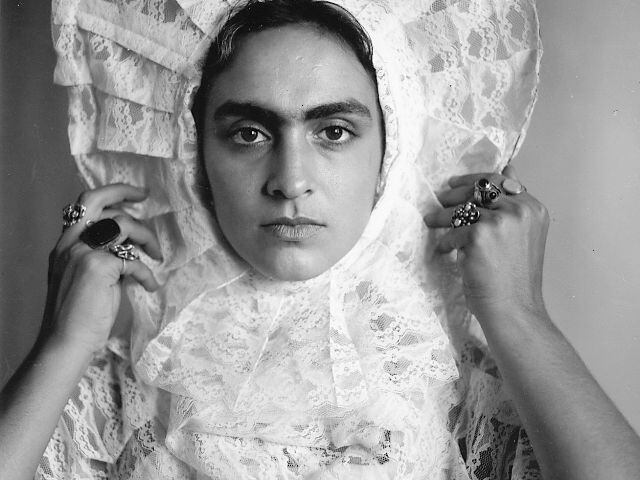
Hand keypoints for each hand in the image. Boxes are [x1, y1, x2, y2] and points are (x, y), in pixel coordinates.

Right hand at [42, 184, 161, 354]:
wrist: (66, 341)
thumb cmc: (79, 314)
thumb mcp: (86, 276)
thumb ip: (101, 256)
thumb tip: (130, 246)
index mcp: (65, 244)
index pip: (84, 204)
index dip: (111, 193)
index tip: (135, 195)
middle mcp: (70, 243)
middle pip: (97, 201)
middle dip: (124, 192)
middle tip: (145, 197)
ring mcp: (82, 253)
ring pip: (122, 224)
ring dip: (146, 236)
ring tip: (156, 255)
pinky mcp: (98, 267)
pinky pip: (133, 261)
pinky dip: (147, 273)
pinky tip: (151, 286)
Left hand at [425, 166, 549, 321]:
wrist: (514, 309)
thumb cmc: (515, 279)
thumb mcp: (523, 236)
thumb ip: (514, 207)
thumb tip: (508, 170)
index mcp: (533, 209)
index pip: (501, 181)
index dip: (476, 180)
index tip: (457, 183)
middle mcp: (520, 210)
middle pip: (480, 188)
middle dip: (457, 191)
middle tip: (441, 198)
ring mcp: (501, 221)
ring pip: (462, 208)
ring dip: (442, 215)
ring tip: (431, 221)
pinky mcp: (479, 235)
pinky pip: (453, 231)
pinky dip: (446, 242)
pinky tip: (444, 251)